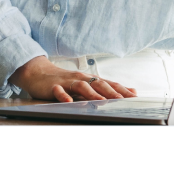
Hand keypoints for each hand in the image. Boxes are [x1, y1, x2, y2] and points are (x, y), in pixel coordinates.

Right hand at [9, 55, 137, 101]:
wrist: (37, 72)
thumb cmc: (64, 80)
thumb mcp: (87, 83)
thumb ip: (107, 88)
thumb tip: (132, 91)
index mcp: (90, 79)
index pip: (109, 84)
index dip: (122, 90)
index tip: (135, 97)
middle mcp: (81, 79)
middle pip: (98, 84)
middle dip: (111, 92)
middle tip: (123, 100)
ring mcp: (67, 82)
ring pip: (81, 86)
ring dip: (92, 93)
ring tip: (102, 101)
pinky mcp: (53, 87)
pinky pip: (59, 91)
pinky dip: (64, 96)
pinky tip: (68, 102)